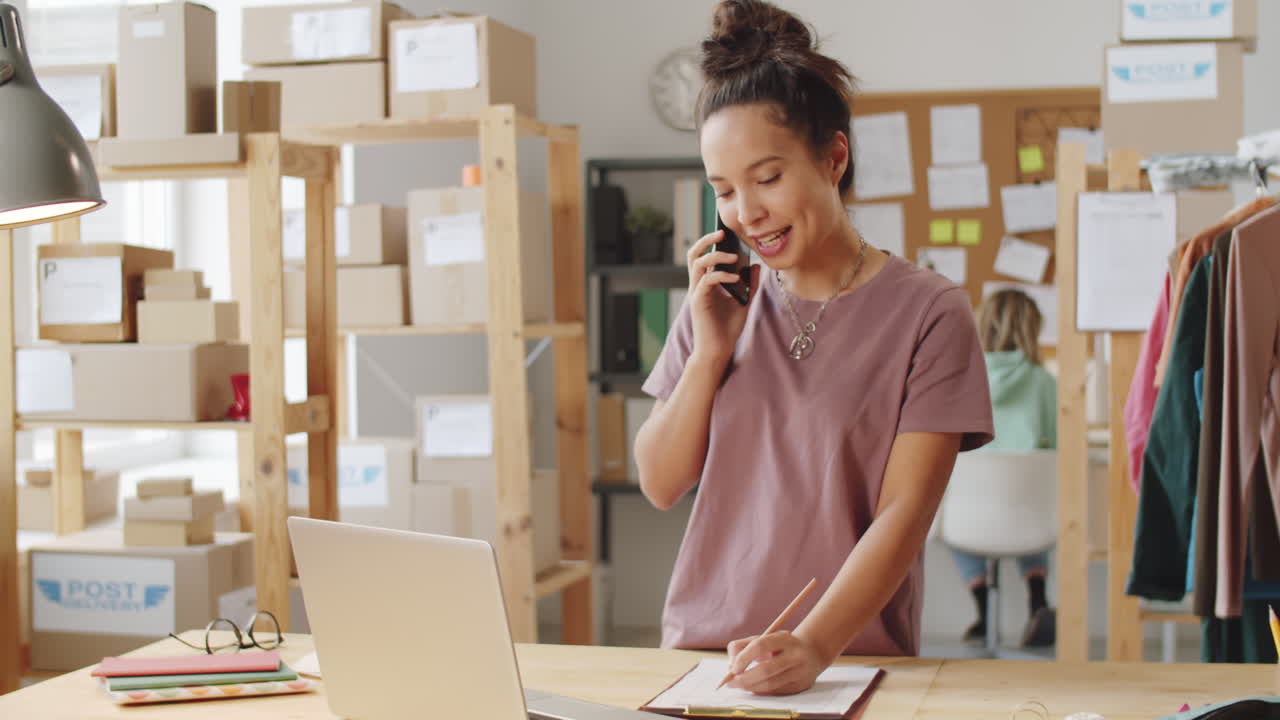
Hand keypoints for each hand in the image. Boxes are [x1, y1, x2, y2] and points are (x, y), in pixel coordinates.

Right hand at [685, 229, 760, 369]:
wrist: (718, 351)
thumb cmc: (727, 329)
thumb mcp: (743, 302)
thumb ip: (748, 284)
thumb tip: (755, 266)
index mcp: (706, 283)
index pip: (703, 256)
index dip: (711, 242)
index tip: (727, 233)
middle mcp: (698, 285)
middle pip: (693, 254)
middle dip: (706, 240)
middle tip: (722, 233)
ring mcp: (696, 293)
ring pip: (697, 264)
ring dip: (715, 256)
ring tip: (733, 256)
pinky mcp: (699, 302)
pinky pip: (707, 281)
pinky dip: (721, 275)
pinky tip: (736, 277)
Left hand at [724, 631, 828, 695]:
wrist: (812, 652)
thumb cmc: (780, 645)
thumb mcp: (764, 638)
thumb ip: (743, 646)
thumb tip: (730, 666)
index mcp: (784, 638)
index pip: (760, 646)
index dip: (744, 658)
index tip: (733, 668)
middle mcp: (795, 654)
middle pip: (766, 669)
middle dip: (744, 678)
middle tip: (731, 682)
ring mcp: (800, 671)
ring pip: (770, 684)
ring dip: (750, 687)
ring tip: (739, 685)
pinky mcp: (801, 685)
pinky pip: (776, 691)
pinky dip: (761, 691)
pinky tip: (753, 688)